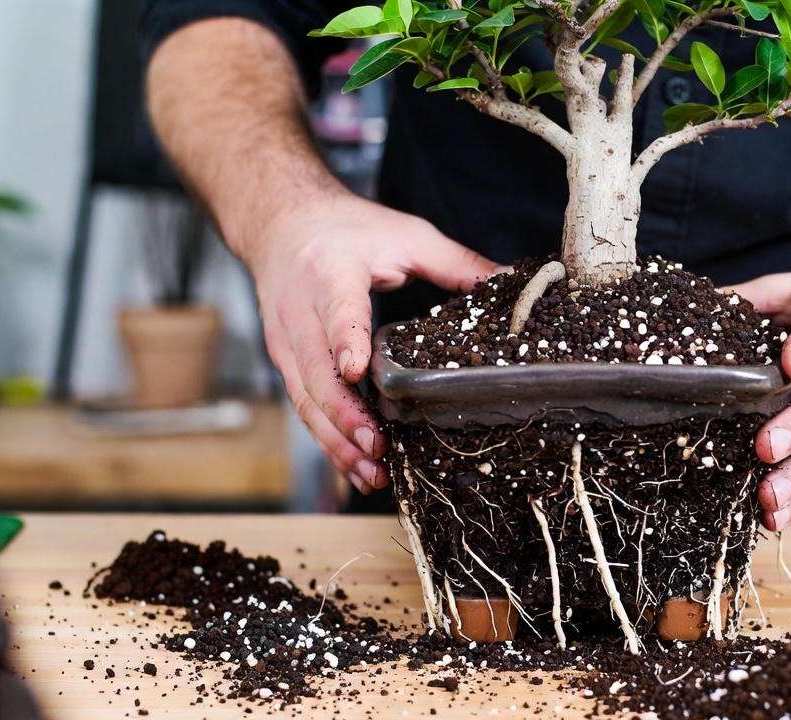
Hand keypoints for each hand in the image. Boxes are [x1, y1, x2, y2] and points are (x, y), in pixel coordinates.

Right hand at [246, 194, 499, 494]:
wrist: (281, 224)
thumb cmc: (346, 229)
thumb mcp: (405, 235)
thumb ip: (456, 263)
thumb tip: (509, 283)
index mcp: (331, 274)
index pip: (337, 311)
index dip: (345, 340)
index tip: (356, 370)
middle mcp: (299, 313)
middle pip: (316, 373)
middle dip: (345, 416)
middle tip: (378, 447)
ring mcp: (286, 343)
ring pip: (305, 400)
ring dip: (336, 441)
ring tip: (371, 473)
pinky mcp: (285, 362)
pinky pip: (304, 407)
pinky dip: (328, 439)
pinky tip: (356, 466)